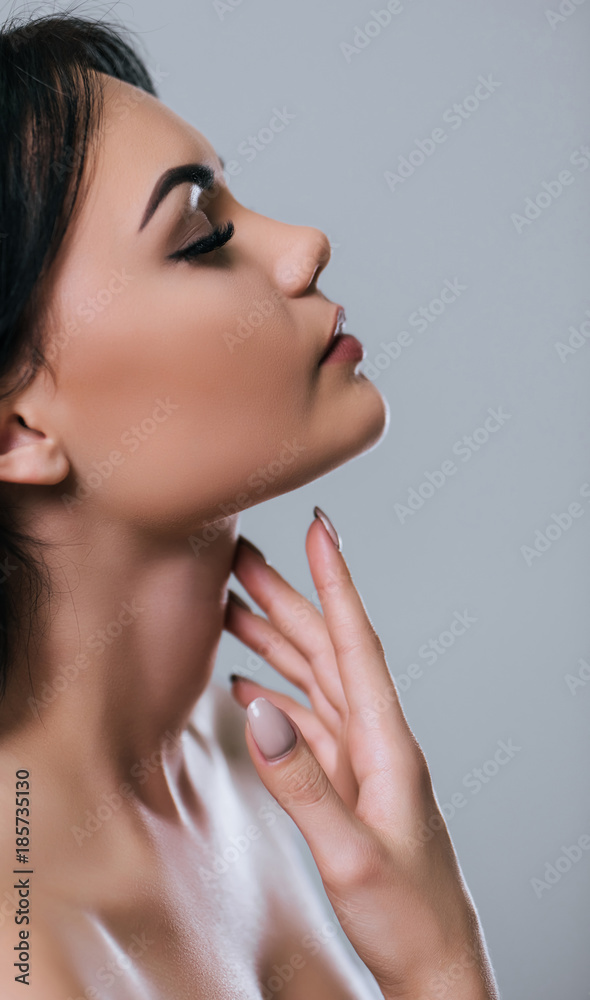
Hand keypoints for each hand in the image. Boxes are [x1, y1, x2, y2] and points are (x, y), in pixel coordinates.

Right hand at [223, 511, 499, 999]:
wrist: (433, 965)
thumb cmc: (408, 917)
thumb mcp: (351, 854)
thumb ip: (303, 782)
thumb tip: (259, 708)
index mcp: (388, 743)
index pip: (358, 644)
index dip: (336, 582)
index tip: (319, 529)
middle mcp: (376, 740)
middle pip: (327, 650)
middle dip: (286, 597)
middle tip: (241, 556)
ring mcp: (361, 761)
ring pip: (314, 680)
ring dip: (275, 639)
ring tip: (233, 606)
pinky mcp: (346, 784)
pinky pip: (307, 723)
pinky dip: (276, 694)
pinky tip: (250, 684)